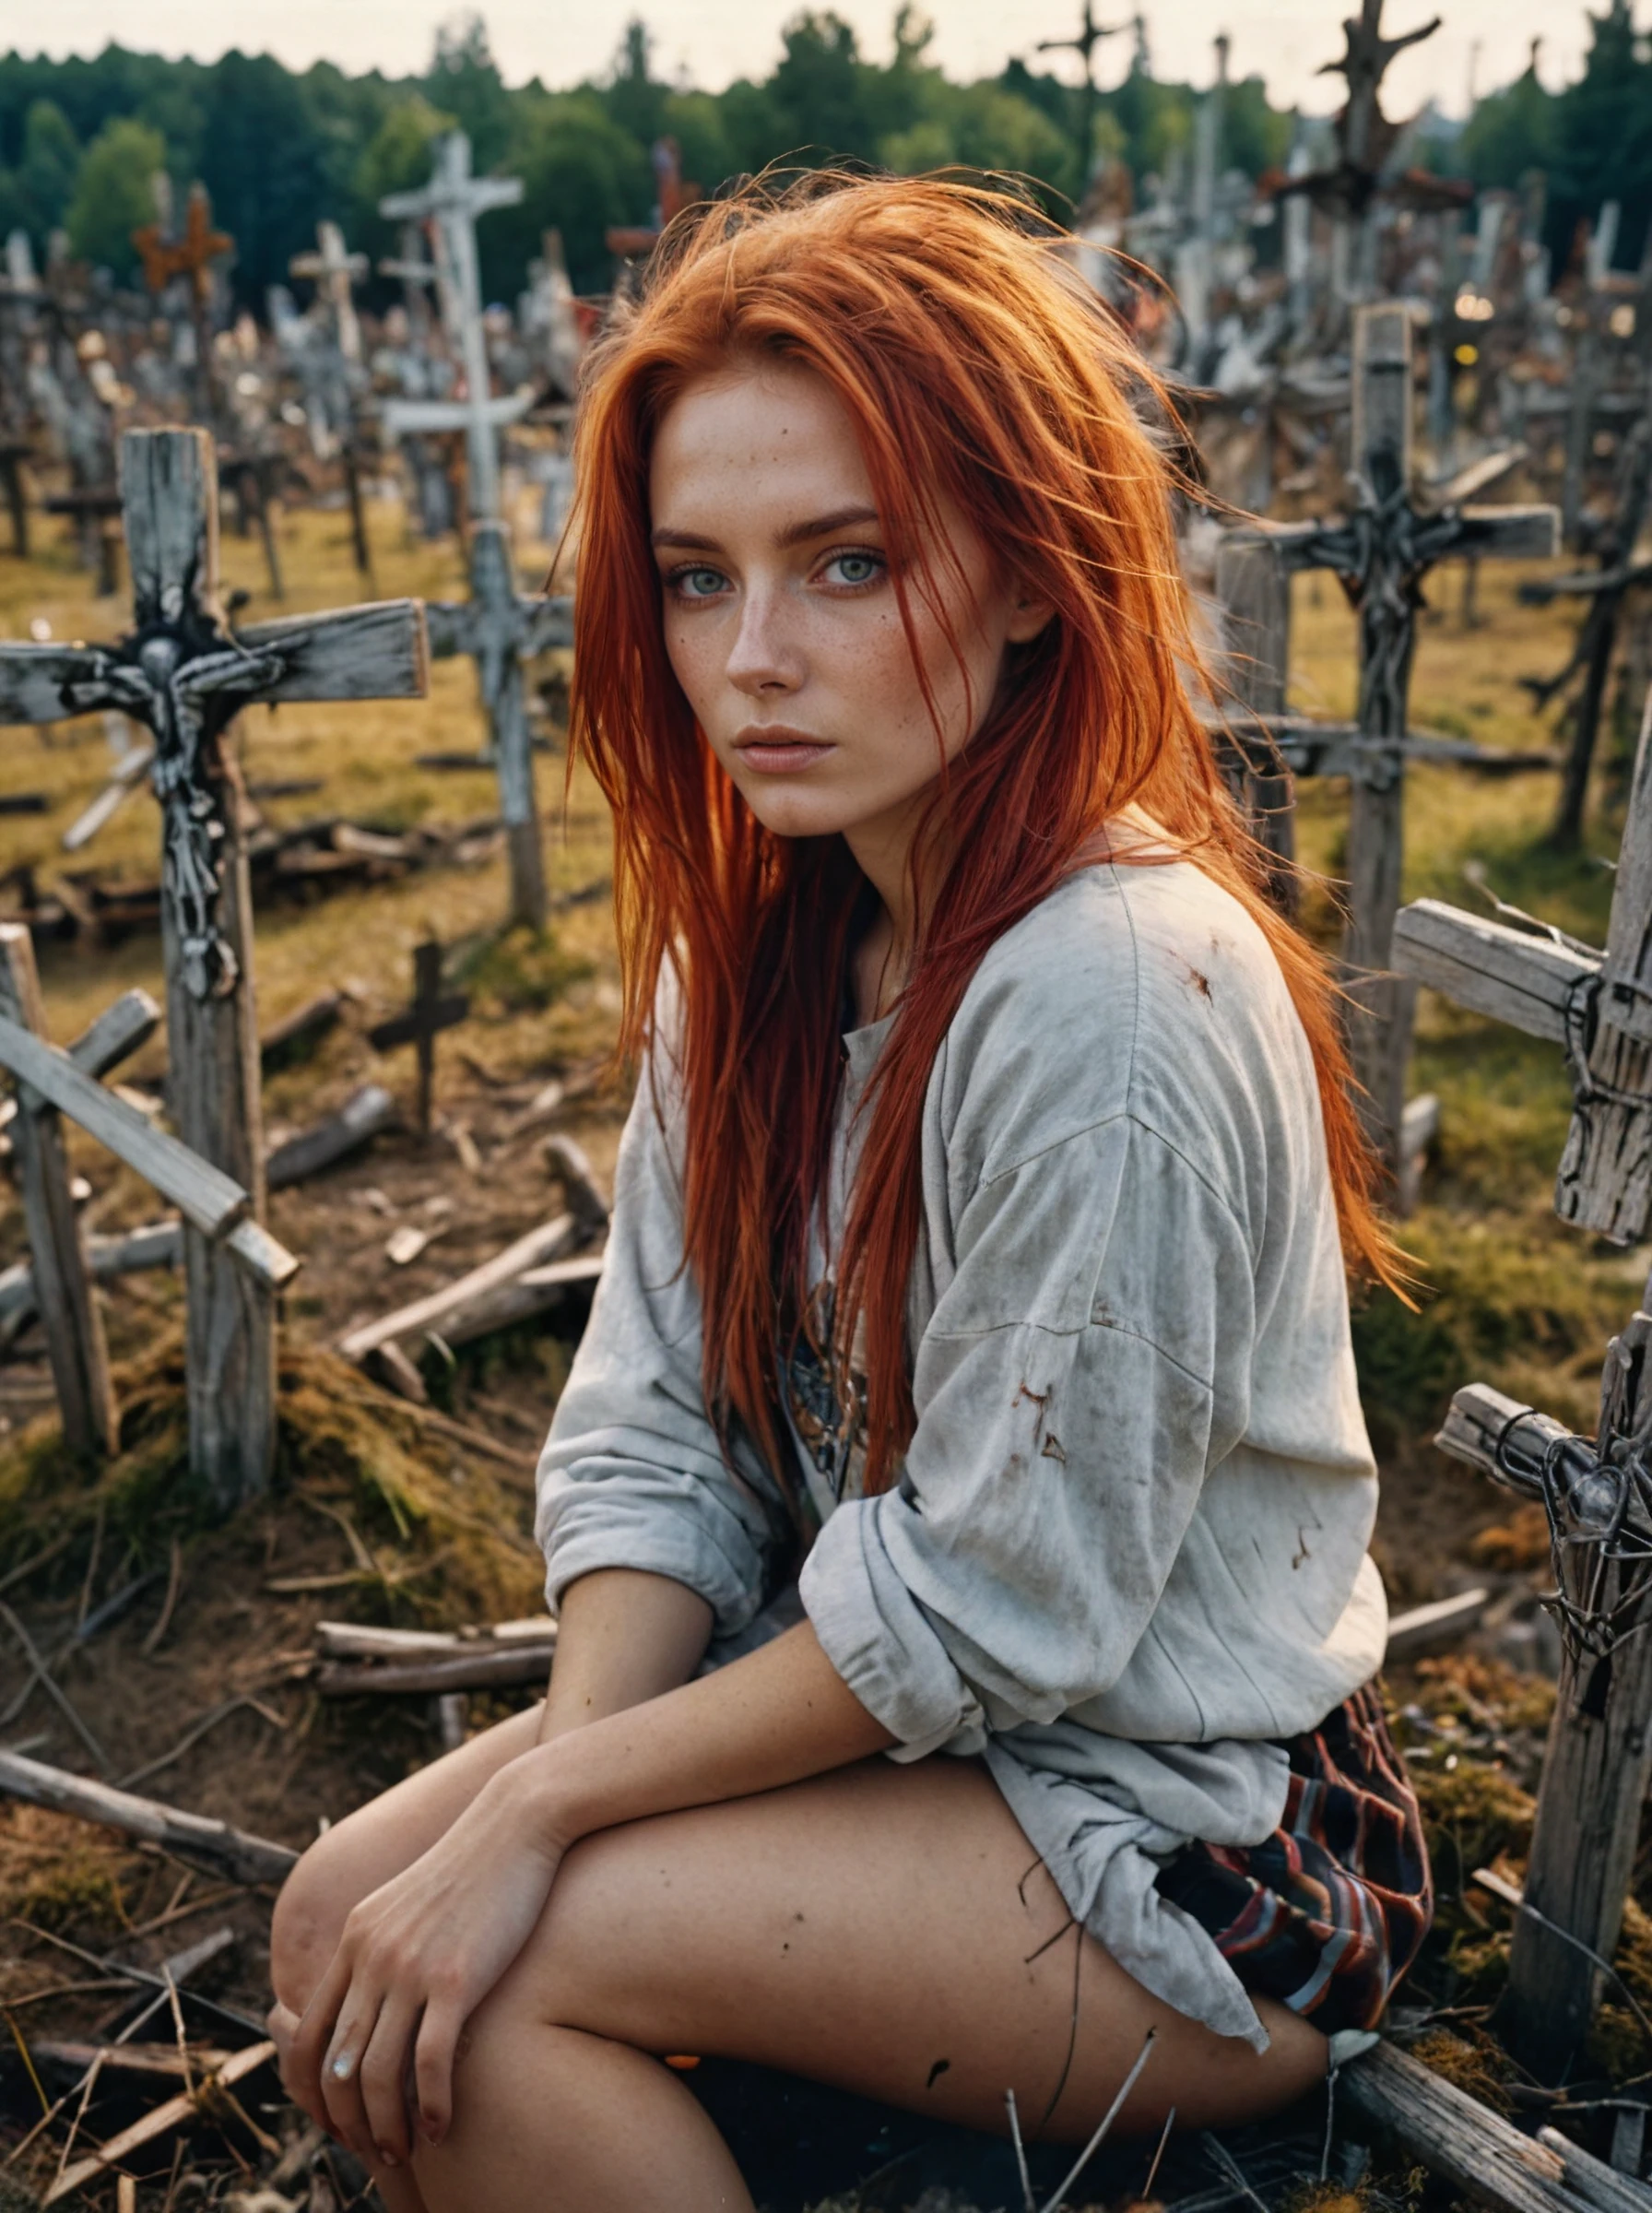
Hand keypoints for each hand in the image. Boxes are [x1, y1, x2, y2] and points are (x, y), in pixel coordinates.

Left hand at [282, 1764, 565, 2166]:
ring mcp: (412, 1968)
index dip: (310, 2090)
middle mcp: (373, 1956)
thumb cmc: (473, 1867)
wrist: (515, 1824)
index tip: (332, 2121)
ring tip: (403, 2151)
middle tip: (369, 2151)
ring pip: (376, 2073)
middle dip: (346, 2121)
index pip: (307, 2034)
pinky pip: (429, 2062)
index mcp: (356, 1939)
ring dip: (385, 2126)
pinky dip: (429, 2105)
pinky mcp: (457, 1978)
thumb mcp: (408, 1904)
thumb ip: (381, 1948)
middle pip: (337, 2063)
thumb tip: (372, 2003)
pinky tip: (440, 2126)